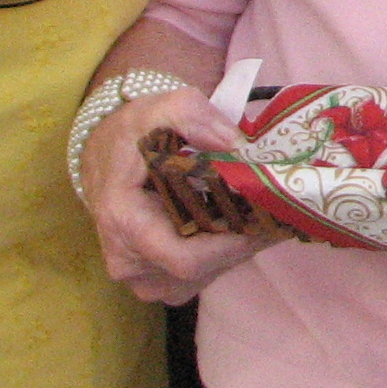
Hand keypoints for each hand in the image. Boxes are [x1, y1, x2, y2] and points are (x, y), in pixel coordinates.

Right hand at [82, 83, 271, 303]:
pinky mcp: (154, 279)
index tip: (266, 220)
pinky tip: (239, 225)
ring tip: (264, 216)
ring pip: (204, 275)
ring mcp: (140, 276)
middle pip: (202, 269)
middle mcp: (127, 260)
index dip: (232, 246)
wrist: (106, 153)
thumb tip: (234, 143)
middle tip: (281, 214)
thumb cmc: (131, 133)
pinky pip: (198, 276)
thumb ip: (194, 115)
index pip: (186, 259)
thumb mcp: (158, 108)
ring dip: (237, 249)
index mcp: (123, 222)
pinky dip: (223, 254)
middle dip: (245, 241)